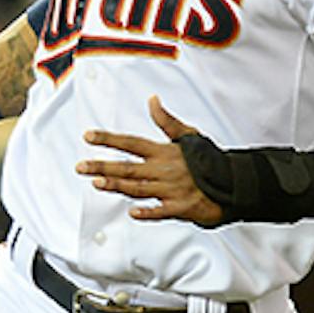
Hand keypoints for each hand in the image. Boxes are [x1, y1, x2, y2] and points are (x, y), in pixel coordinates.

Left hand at [76, 95, 223, 225]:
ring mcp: (172, 190)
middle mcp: (164, 170)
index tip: (88, 136)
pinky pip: (161, 212)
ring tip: (97, 183)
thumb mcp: (189, 135)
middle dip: (102, 165)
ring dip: (117, 185)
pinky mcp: (181, 208)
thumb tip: (152, 100)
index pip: (131, 143)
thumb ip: (166, 120)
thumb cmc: (209, 160)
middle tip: (80, 166)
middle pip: (128, 167)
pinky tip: (133, 212)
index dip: (109, 139)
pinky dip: (148, 213)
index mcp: (164, 152)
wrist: (233, 183)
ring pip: (138, 188)